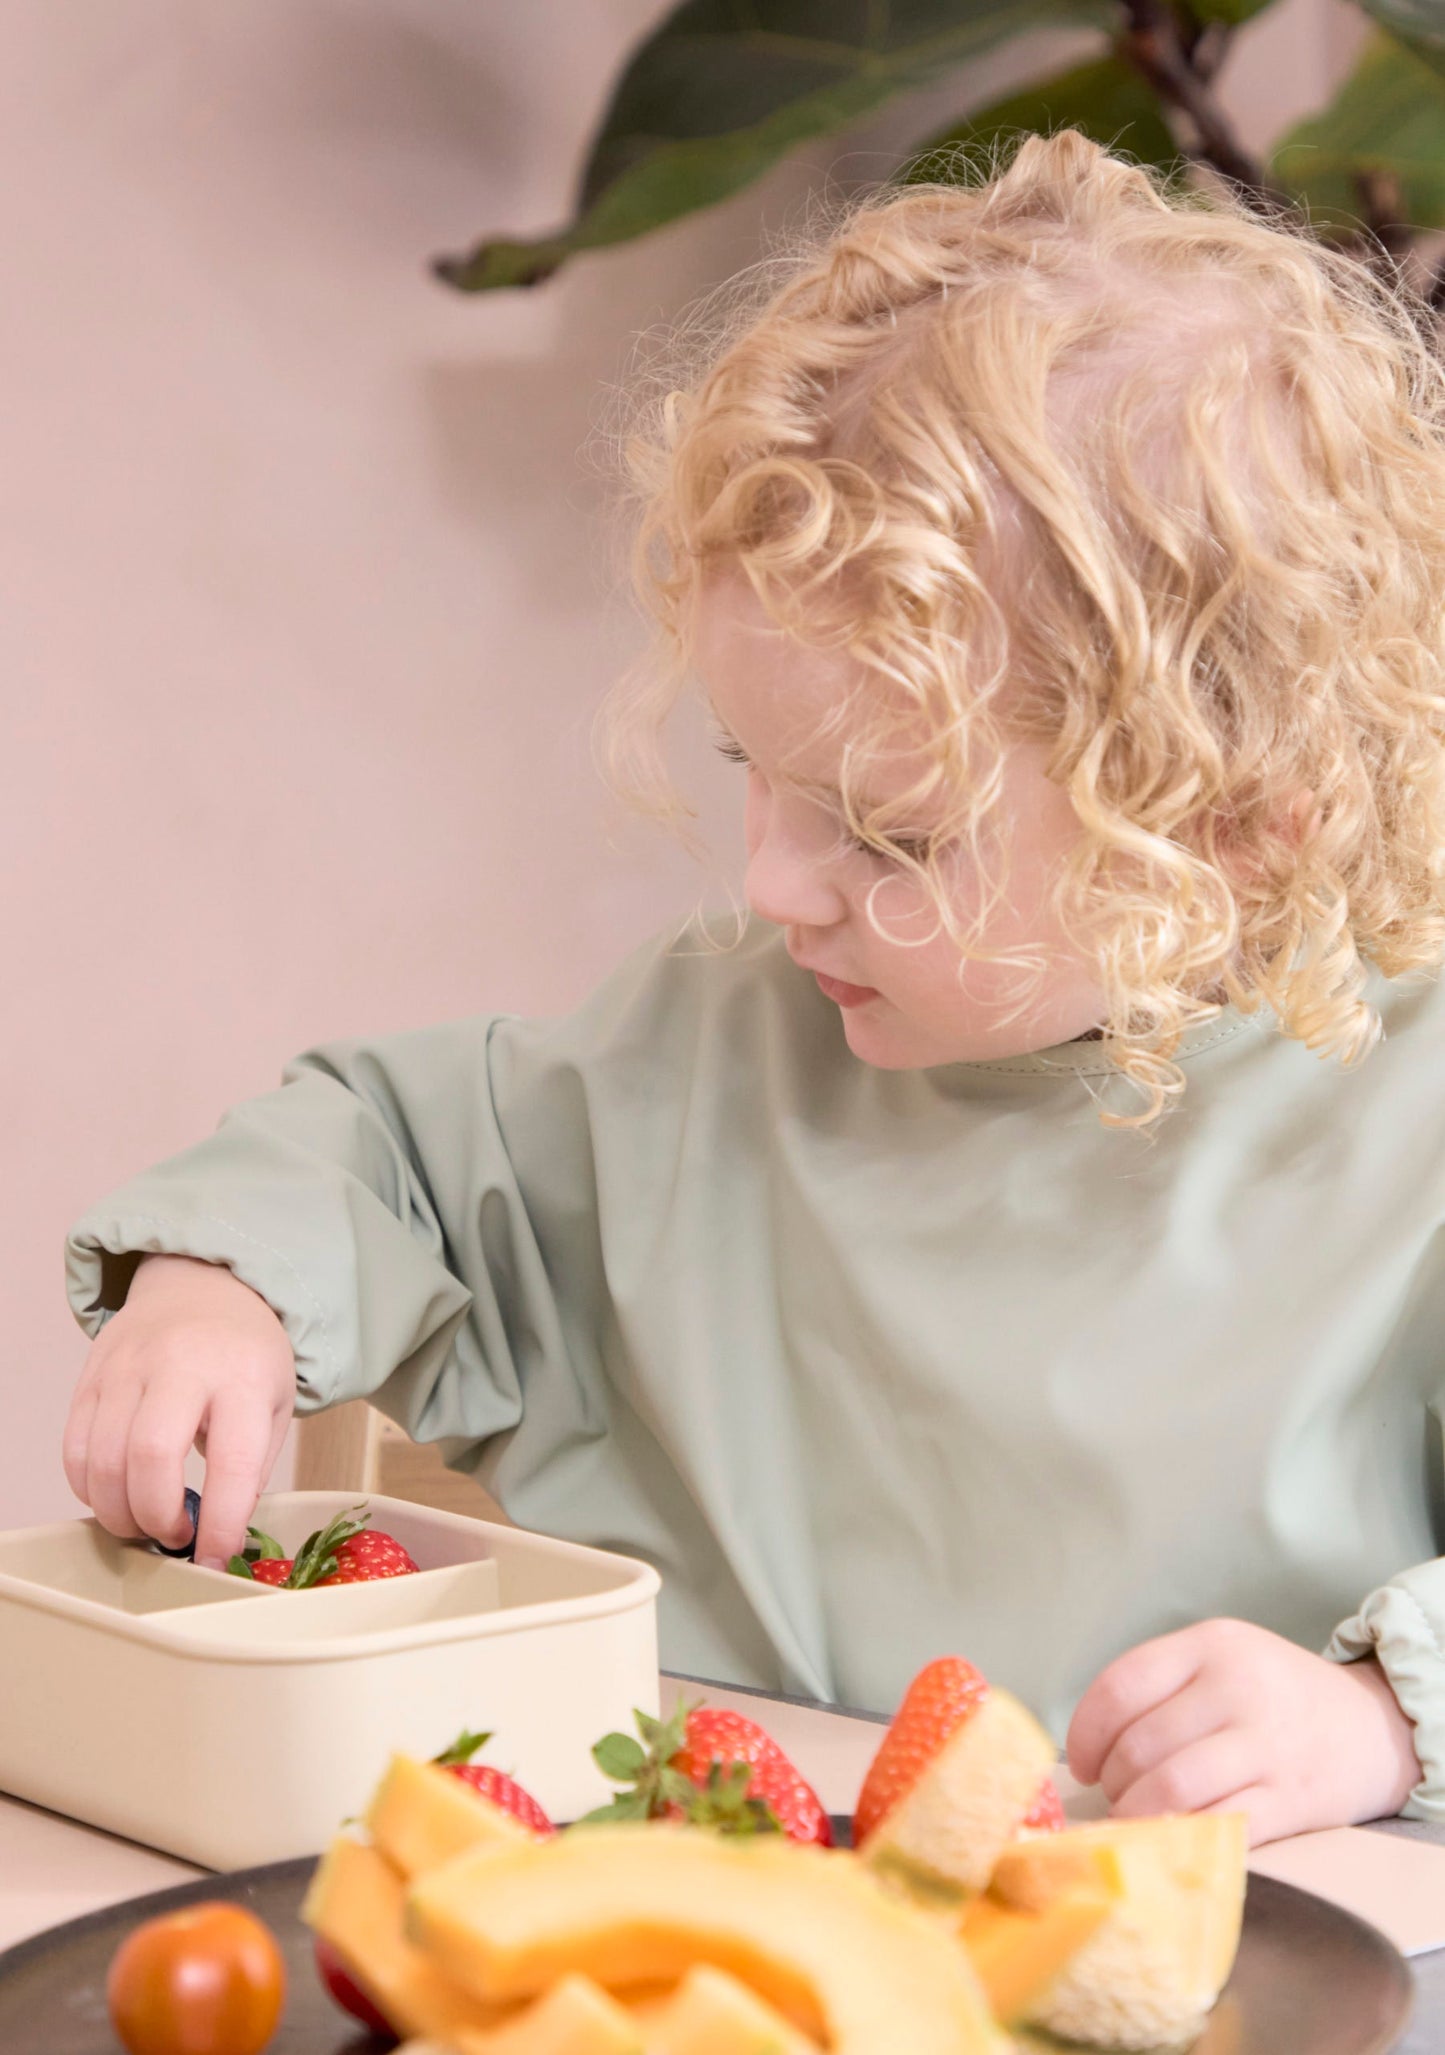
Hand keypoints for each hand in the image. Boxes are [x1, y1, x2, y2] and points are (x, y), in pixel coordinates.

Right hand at [62, 1255, 295, 1570]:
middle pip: (150, 1456)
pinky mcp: (92, 1376)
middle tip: (176, 1536)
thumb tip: (218, 1536)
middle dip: (157, 1517)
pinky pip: (75, 1448)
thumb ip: (252, 1467)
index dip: (222, 1522)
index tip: (216, 1558)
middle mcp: (182, 1365)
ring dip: (119, 1512)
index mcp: (243, 1376)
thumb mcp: (276, 1403)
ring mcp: (128, 1367)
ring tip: (146, 1523)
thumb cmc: (246, 1356)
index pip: (233, 1460)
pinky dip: (90, 1488)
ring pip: (103, 1459)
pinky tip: (117, 1494)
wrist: (206, 1286)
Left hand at [1066, 1618, 1421, 1844]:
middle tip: (1116, 1794)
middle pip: (1140, 1746)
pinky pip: (1217, 1824)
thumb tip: (1088, 1743)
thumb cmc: (1273, 1694)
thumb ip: (1160, 1685)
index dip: (1085, 1733)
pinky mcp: (1291, 1800)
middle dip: (1113, 1782)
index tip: (1082, 1763)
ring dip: (1138, 1813)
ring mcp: (1268, 1745)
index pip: (1120, 1687)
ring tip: (1136, 1816)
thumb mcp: (1220, 1658)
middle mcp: (1238, 1689)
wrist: (1369, 1727)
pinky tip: (1173, 1834)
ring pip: (1171, 1788)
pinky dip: (1183, 1835)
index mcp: (1211, 1645)